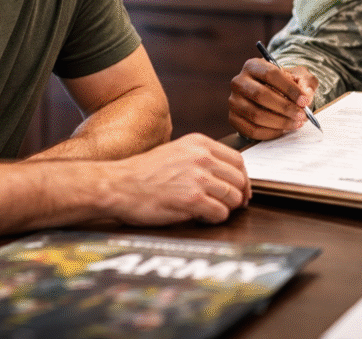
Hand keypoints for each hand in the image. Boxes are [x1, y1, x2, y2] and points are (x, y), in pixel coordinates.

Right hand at [105, 134, 250, 224]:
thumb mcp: (176, 152)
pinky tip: (202, 217)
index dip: (242, 179)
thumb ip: (201, 158)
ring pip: (233, 198)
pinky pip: (221, 213)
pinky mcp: (193, 199)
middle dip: (237, 196)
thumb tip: (226, 175)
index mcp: (199, 143)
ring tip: (210, 211)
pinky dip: (215, 219)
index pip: (238, 160)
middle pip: (239, 180)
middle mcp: (202, 157)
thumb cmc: (144, 173)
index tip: (240, 190)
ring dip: (226, 209)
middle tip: (229, 206)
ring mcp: (198, 178)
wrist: (119, 185)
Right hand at [228, 58, 318, 139]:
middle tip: (301, 115)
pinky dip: (270, 133)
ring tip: (296, 123)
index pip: (270, 74)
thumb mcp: (299, 78)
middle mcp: (239, 81)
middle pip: (260, 95)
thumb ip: (306, 84)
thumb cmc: (285, 85)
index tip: (304, 101)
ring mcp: (234, 101)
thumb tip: (306, 96)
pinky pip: (251, 130)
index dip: (289, 88)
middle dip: (285, 107)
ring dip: (280, 122)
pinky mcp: (233, 119)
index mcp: (253, 66)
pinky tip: (283, 130)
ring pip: (255, 115)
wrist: (271, 95)